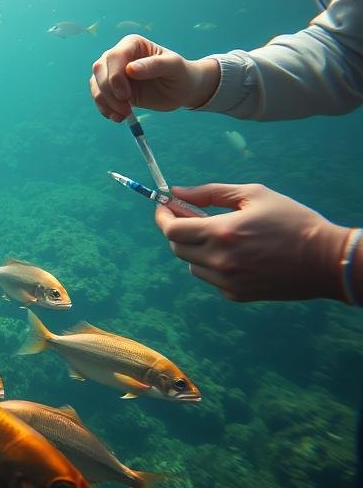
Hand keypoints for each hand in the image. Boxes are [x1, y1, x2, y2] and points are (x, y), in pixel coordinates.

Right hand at [90, 35, 219, 121]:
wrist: (179, 90)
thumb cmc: (179, 74)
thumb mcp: (173, 67)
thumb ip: (153, 66)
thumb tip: (130, 69)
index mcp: (132, 44)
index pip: (113, 56)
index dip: (114, 76)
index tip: (125, 95)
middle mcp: (118, 56)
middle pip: (100, 70)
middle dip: (109, 92)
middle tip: (126, 109)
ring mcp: (111, 72)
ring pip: (96, 85)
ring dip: (106, 103)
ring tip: (125, 114)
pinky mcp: (111, 89)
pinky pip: (99, 97)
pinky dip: (105, 109)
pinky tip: (119, 117)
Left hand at [154, 182, 349, 301]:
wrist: (325, 259)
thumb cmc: (292, 221)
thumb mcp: (253, 195)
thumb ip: (209, 193)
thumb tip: (177, 193)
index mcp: (221, 233)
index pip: (172, 230)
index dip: (162, 217)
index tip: (164, 207)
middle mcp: (220, 261)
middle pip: (177, 247)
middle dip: (178, 230)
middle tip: (192, 216)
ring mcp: (227, 281)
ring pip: (192, 264)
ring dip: (196, 248)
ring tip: (223, 235)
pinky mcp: (236, 295)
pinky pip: (211, 278)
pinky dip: (214, 264)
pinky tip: (237, 254)